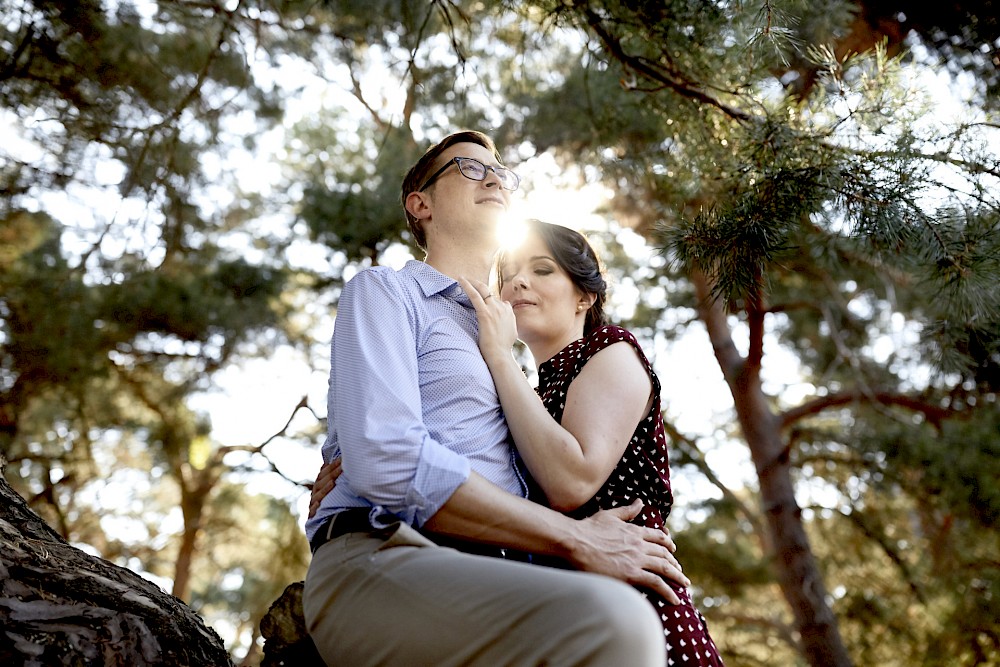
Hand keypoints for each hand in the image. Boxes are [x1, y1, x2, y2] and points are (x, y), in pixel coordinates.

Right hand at [308, 458, 341, 518]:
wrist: (326, 524)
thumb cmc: (331, 503)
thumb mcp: (332, 490)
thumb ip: (333, 478)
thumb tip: (341, 460)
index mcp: (319, 486)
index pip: (323, 473)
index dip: (332, 466)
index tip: (341, 459)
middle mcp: (315, 494)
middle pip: (321, 482)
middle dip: (331, 474)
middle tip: (342, 467)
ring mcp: (313, 504)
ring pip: (317, 496)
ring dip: (324, 489)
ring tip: (333, 483)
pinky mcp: (312, 516)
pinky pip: (312, 512)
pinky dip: (314, 508)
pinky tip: (318, 504)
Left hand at [457, 276, 517, 363]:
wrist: (500, 355)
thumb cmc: (503, 348)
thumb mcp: (511, 333)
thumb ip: (509, 323)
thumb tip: (507, 321)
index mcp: (509, 312)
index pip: (498, 300)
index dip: (489, 298)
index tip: (480, 297)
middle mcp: (503, 308)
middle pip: (490, 292)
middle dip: (479, 285)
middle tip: (469, 280)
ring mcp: (495, 309)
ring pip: (482, 289)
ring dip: (471, 283)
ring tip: (462, 279)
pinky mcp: (485, 313)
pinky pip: (475, 295)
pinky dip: (467, 285)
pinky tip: (460, 279)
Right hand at [569, 499, 688, 604]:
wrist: (577, 542)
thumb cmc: (589, 528)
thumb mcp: (610, 515)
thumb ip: (627, 511)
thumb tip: (639, 502)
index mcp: (635, 531)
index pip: (658, 537)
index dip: (668, 544)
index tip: (673, 550)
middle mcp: (639, 544)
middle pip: (664, 554)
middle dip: (674, 563)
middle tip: (679, 571)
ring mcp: (636, 559)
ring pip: (665, 568)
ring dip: (677, 577)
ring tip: (684, 584)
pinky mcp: (631, 574)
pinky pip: (656, 583)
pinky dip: (668, 591)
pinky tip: (675, 599)